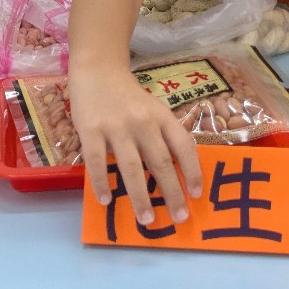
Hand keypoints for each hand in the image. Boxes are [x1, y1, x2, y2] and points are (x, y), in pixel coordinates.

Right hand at [69, 66, 202, 225]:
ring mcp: (116, 126)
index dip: (192, 171)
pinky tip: (106, 200)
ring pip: (131, 167)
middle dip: (171, 193)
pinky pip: (98, 161)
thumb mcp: (152, 109)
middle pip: (160, 162)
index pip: (184, 146)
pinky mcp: (91, 129)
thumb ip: (161, 135)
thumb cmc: (128, 96)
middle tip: (179, 218)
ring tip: (146, 220)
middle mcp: (142, 122)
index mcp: (161, 116)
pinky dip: (102, 182)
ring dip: (140, 196)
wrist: (98, 68)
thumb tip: (174, 174)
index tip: (197, 195)